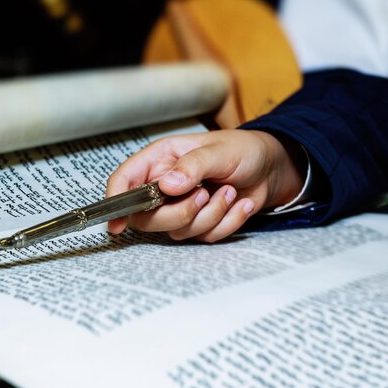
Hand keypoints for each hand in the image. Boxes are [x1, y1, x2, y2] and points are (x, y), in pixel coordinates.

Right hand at [106, 129, 305, 241]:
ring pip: (178, 230)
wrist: (271, 168)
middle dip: (180, 213)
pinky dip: (227, 223)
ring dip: (210, 215)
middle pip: (147, 217)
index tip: (117, 223)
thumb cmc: (243, 150)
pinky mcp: (200, 223)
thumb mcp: (219, 151)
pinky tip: (240, 203)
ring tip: (228, 191)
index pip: (125, 181)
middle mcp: (165, 185)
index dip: (116, 202)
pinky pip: (204, 237)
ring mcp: (181, 207)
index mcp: (160, 160)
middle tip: (205, 194)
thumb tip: (168, 186)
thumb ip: (192, 166)